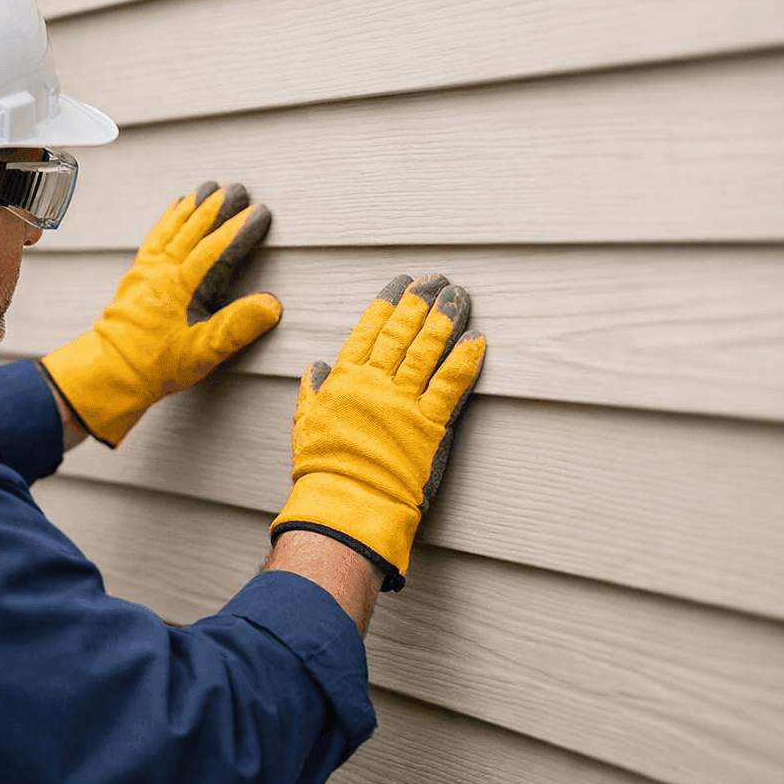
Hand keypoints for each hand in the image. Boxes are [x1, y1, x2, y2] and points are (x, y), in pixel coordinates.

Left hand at [40, 182, 281, 445]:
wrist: (110, 373)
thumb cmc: (155, 365)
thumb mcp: (204, 352)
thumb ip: (238, 326)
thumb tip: (271, 304)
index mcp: (183, 286)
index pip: (219, 248)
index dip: (241, 228)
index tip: (260, 213)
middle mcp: (163, 271)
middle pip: (194, 228)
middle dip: (217, 207)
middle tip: (238, 189)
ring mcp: (147, 271)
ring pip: (172, 227)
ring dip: (191, 207)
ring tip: (206, 189)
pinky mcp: (136, 277)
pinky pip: (153, 238)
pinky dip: (166, 220)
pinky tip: (173, 212)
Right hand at [270, 274, 484, 590]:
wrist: (345, 504)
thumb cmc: (323, 470)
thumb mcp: (305, 425)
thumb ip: (312, 392)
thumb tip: (316, 367)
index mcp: (344, 381)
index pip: (367, 331)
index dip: (386, 304)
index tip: (400, 283)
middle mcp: (375, 384)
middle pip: (401, 333)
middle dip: (420, 302)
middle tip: (435, 279)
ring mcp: (404, 402)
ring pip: (428, 350)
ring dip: (446, 320)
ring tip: (459, 295)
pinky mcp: (430, 425)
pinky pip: (452, 384)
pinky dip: (465, 360)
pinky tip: (478, 339)